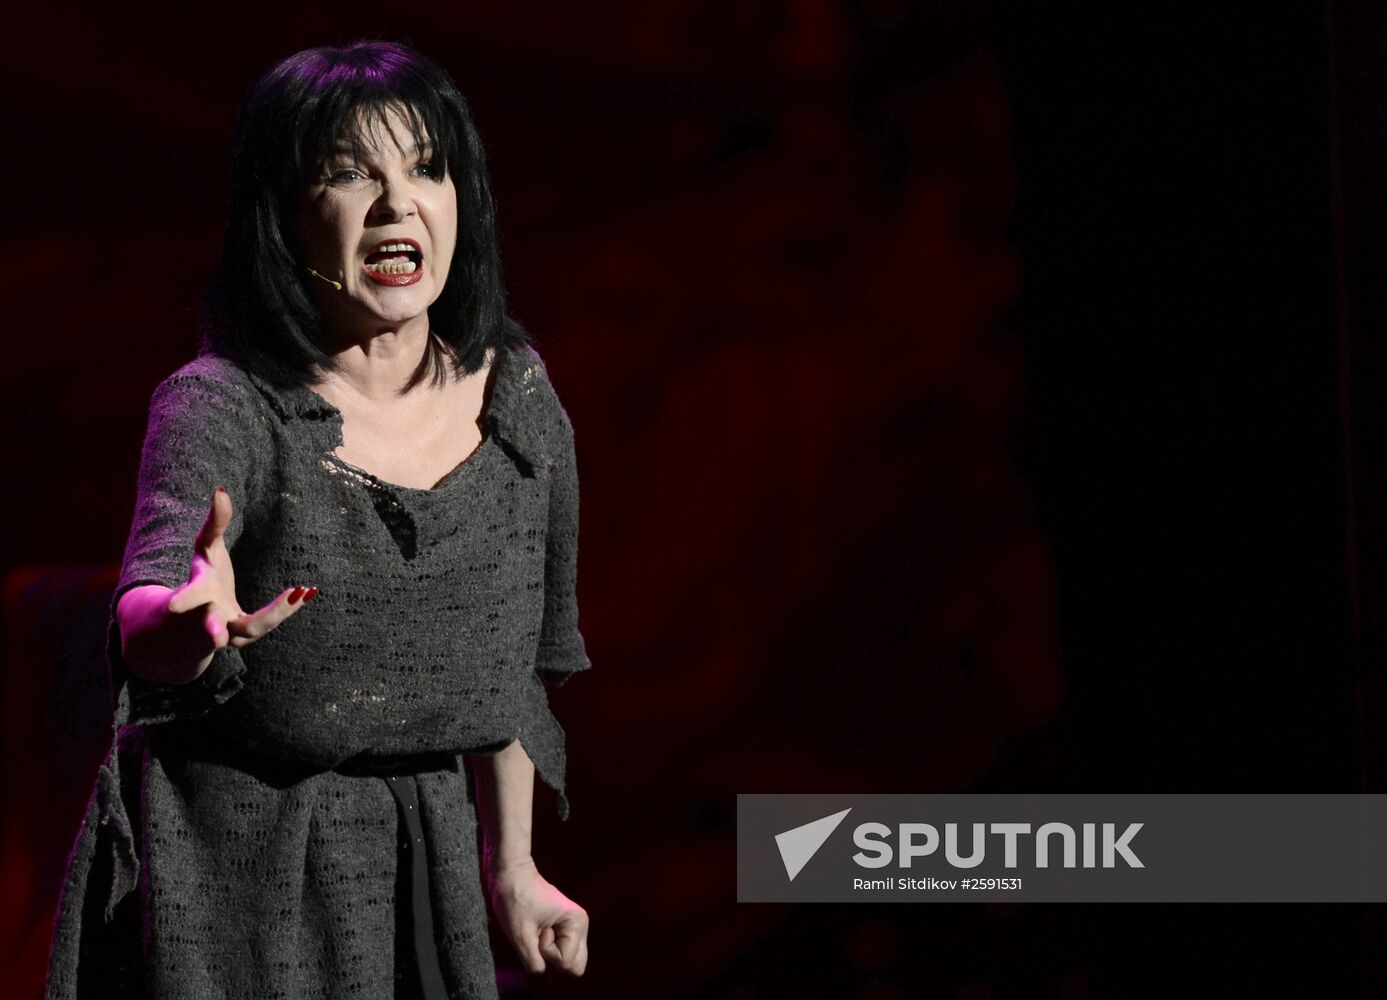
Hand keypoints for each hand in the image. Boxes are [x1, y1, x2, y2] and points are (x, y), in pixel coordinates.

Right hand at [120, 487, 315, 682]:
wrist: (193, 625)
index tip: (173, 606)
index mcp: (197, 596)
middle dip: (212, 631)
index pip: (190, 598)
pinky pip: (269, 624)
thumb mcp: (206, 551)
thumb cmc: (201, 579)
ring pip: (250, 629)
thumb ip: (214, 524)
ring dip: (275, 613)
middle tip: (216, 637)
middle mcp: (210, 619)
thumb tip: (221, 490)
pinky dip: (288, 608)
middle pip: (211, 629)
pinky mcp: (247, 636)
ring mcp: (229, 633)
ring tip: (300, 591)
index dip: (185, 600)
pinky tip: (308, 591)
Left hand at [485, 858, 588, 977]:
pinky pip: (561, 951)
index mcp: (577, 923)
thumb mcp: (521, 936)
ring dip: (547, 952)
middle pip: (574, 966)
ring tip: (536, 930)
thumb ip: (534, 964)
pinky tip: (537, 930)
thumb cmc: (515, 899)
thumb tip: (543, 982)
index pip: (567, 963)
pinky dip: (546, 948)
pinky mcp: (564, 928)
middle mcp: (581, 925)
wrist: (510, 874)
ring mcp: (574, 926)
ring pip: (568, 960)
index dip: (547, 954)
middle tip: (537, 935)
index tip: (537, 931)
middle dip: (552, 958)